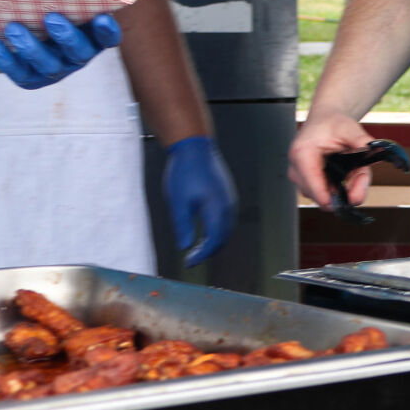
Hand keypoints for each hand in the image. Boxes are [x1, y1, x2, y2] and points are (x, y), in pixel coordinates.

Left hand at [0, 13, 121, 89]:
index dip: (107, 31)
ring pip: (51, 66)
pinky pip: (22, 75)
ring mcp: (57, 67)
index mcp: (91, 33)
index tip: (101, 17)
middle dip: (68, 37)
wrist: (21, 23)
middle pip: (81, 52)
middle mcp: (79, 52)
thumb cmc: (44, 0)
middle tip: (51, 17)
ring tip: (14, 27)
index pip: (109, 37)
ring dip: (32, 47)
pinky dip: (8, 60)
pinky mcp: (32, 77)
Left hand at [163, 135, 236, 266]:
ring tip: (198, 247)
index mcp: (216, 209)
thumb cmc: (185, 172)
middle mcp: (228, 206)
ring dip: (215, 241)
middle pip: (224, 237)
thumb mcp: (178, 202)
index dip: (202, 255)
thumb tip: (185, 246)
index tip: (189, 262)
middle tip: (193, 258)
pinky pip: (227, 218)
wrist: (195, 148)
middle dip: (209, 251)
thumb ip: (184, 226)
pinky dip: (218, 229)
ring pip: (227, 228)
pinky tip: (206, 230)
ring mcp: (230, 200)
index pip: (213, 240)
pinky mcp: (228, 195)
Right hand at [289, 110, 378, 208]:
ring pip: (323, 197)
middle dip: (345, 191)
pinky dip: (338, 187)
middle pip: (320, 197)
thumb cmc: (332, 123)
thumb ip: (363, 142)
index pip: (314, 188)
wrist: (324, 119)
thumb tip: (378, 154)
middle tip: (362, 175)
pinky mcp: (306, 181)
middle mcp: (296, 169)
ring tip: (356, 171)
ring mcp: (299, 177)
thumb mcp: (350, 129)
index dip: (334, 199)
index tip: (353, 198)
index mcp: (303, 155)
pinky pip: (323, 193)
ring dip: (343, 189)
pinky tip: (348, 174)